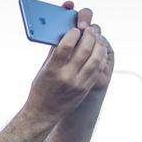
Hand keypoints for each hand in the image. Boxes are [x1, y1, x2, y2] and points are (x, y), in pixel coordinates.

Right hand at [25, 2, 109, 121]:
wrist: (43, 113)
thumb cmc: (41, 88)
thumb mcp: (43, 69)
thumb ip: (55, 51)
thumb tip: (66, 32)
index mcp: (52, 70)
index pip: (66, 45)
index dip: (73, 33)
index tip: (75, 29)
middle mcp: (66, 77)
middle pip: (84, 49)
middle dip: (89, 35)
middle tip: (90, 29)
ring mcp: (78, 84)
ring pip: (95, 58)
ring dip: (99, 44)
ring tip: (97, 38)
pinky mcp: (86, 88)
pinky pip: (98, 68)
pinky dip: (100, 57)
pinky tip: (99, 51)